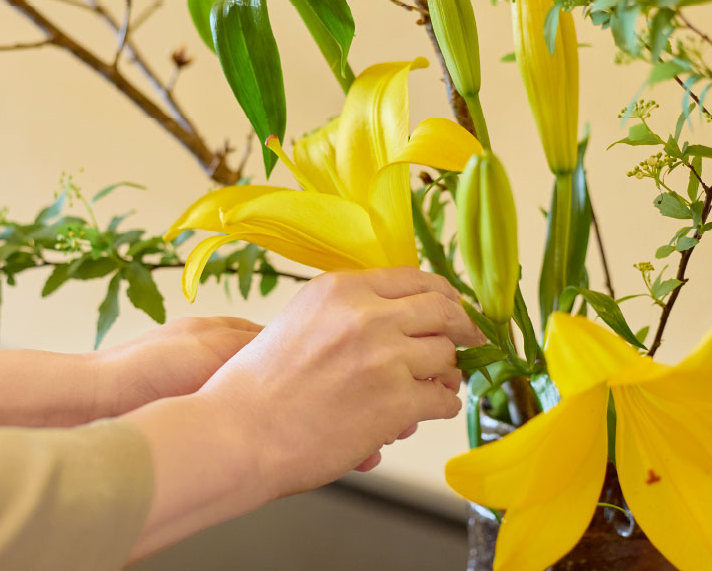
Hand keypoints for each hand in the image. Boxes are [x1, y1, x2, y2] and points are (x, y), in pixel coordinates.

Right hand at [124, 266, 483, 559]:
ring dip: (447, 372)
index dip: (441, 296)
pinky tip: (425, 410)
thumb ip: (346, 311)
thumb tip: (396, 317)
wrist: (241, 432)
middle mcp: (368, 315)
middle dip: (461, 328)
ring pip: (448, 356)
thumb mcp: (300, 320)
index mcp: (342, 289)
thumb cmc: (258, 387)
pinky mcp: (398, 401)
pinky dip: (439, 406)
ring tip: (436, 384)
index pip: (414, 278)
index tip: (450, 308)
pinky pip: (443, 400)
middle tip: (469, 341)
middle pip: (443, 310)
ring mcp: (387, 357)